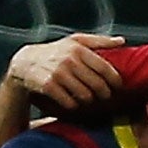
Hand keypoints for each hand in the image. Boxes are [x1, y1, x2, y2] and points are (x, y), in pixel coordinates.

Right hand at [9, 34, 124, 110]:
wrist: (26, 63)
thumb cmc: (56, 52)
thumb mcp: (76, 41)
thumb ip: (99, 41)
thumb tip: (122, 41)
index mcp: (79, 49)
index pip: (105, 68)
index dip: (115, 81)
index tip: (118, 88)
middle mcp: (69, 60)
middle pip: (97, 85)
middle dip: (104, 94)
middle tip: (105, 97)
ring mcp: (58, 73)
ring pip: (85, 96)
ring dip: (89, 101)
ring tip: (89, 99)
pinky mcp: (48, 86)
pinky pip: (69, 102)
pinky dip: (74, 105)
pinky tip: (73, 103)